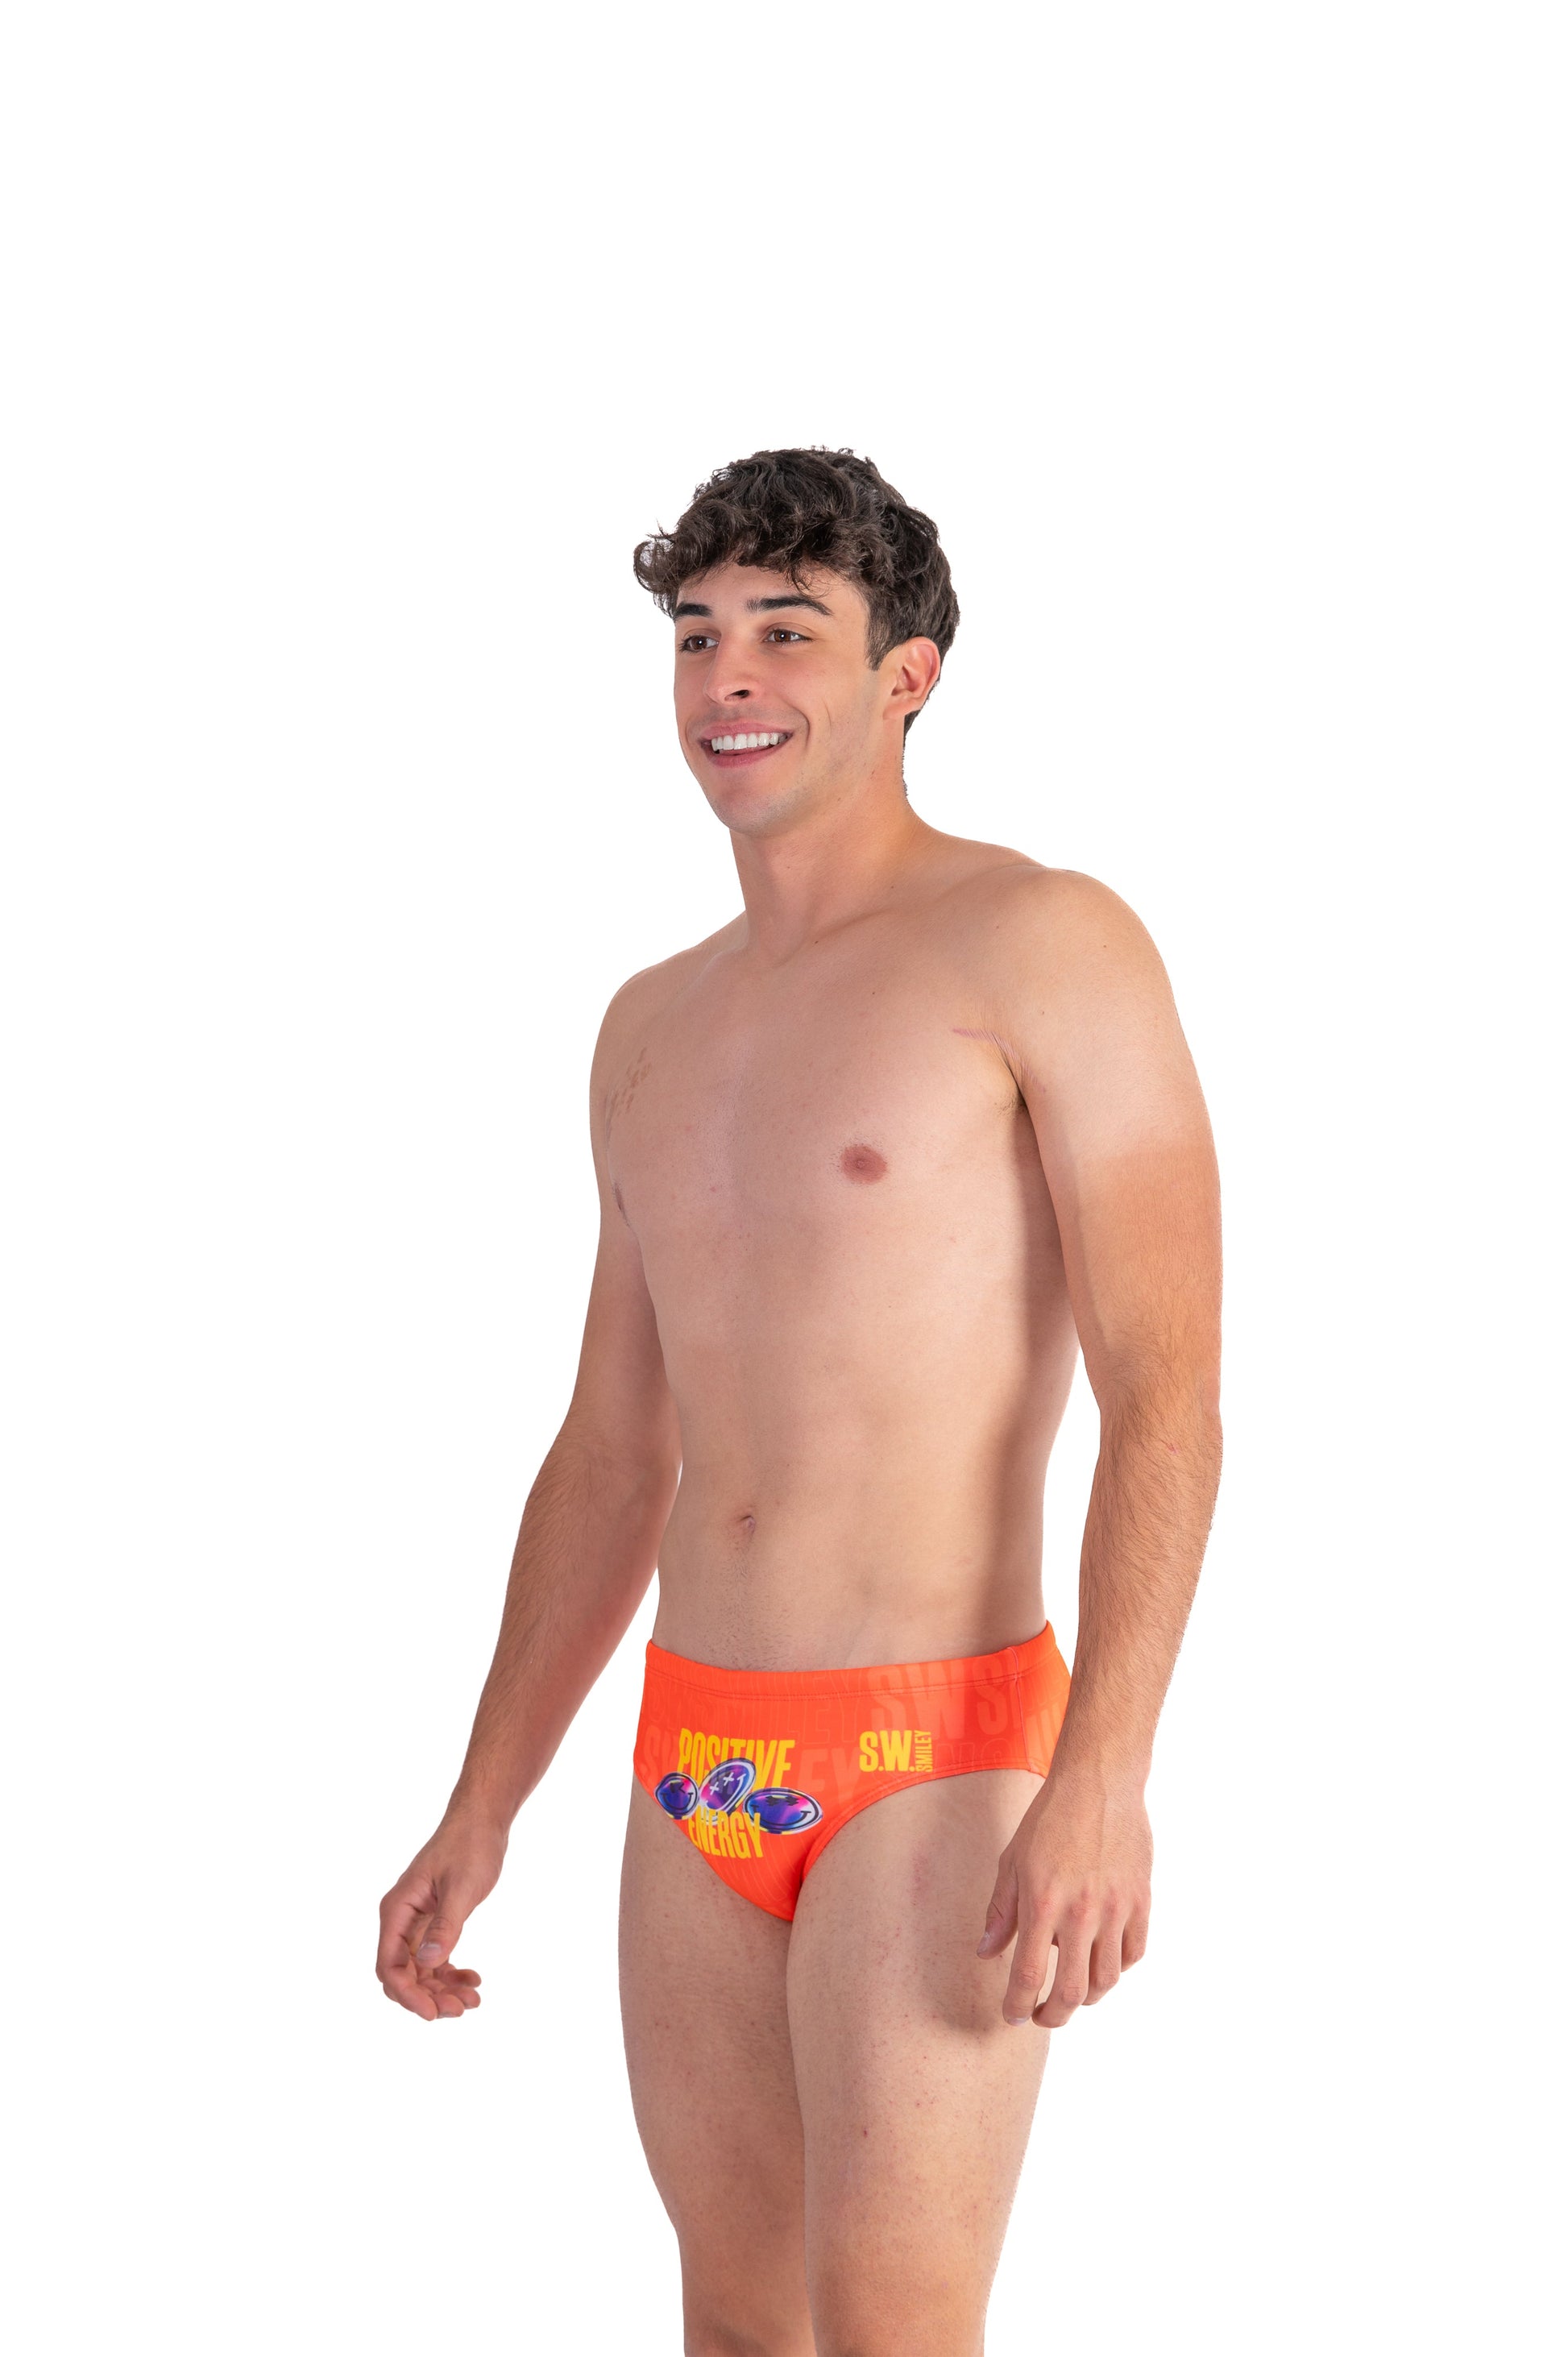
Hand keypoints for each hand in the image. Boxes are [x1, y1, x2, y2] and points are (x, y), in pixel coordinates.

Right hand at [377, 1811, 507, 2021]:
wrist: (482, 1821)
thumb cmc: (470, 1846)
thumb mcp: (461, 1887)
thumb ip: (445, 1925)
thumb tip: (427, 1963)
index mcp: (397, 1910)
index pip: (389, 1966)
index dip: (407, 1995)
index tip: (433, 2012)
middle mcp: (400, 1920)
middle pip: (402, 1975)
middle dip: (427, 1997)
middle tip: (461, 2009)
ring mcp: (415, 1923)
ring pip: (419, 1972)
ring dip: (441, 1990)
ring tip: (473, 2000)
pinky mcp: (433, 1922)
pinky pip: (433, 1959)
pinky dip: (450, 1973)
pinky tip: (473, 1979)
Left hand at [976, 1764, 1151, 2027]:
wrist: (1099, 1784)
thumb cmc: (1049, 1820)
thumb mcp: (1012, 1862)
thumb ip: (1000, 1912)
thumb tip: (986, 1953)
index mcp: (1043, 1902)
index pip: (1028, 1975)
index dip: (1018, 2005)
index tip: (1013, 2015)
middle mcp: (1081, 1912)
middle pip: (1071, 1991)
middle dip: (1054, 2015)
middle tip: (1043, 2016)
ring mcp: (1116, 1909)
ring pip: (1106, 1980)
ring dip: (1086, 1996)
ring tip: (1072, 1990)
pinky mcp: (1141, 1901)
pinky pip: (1133, 1954)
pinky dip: (1117, 1968)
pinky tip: (1101, 1959)